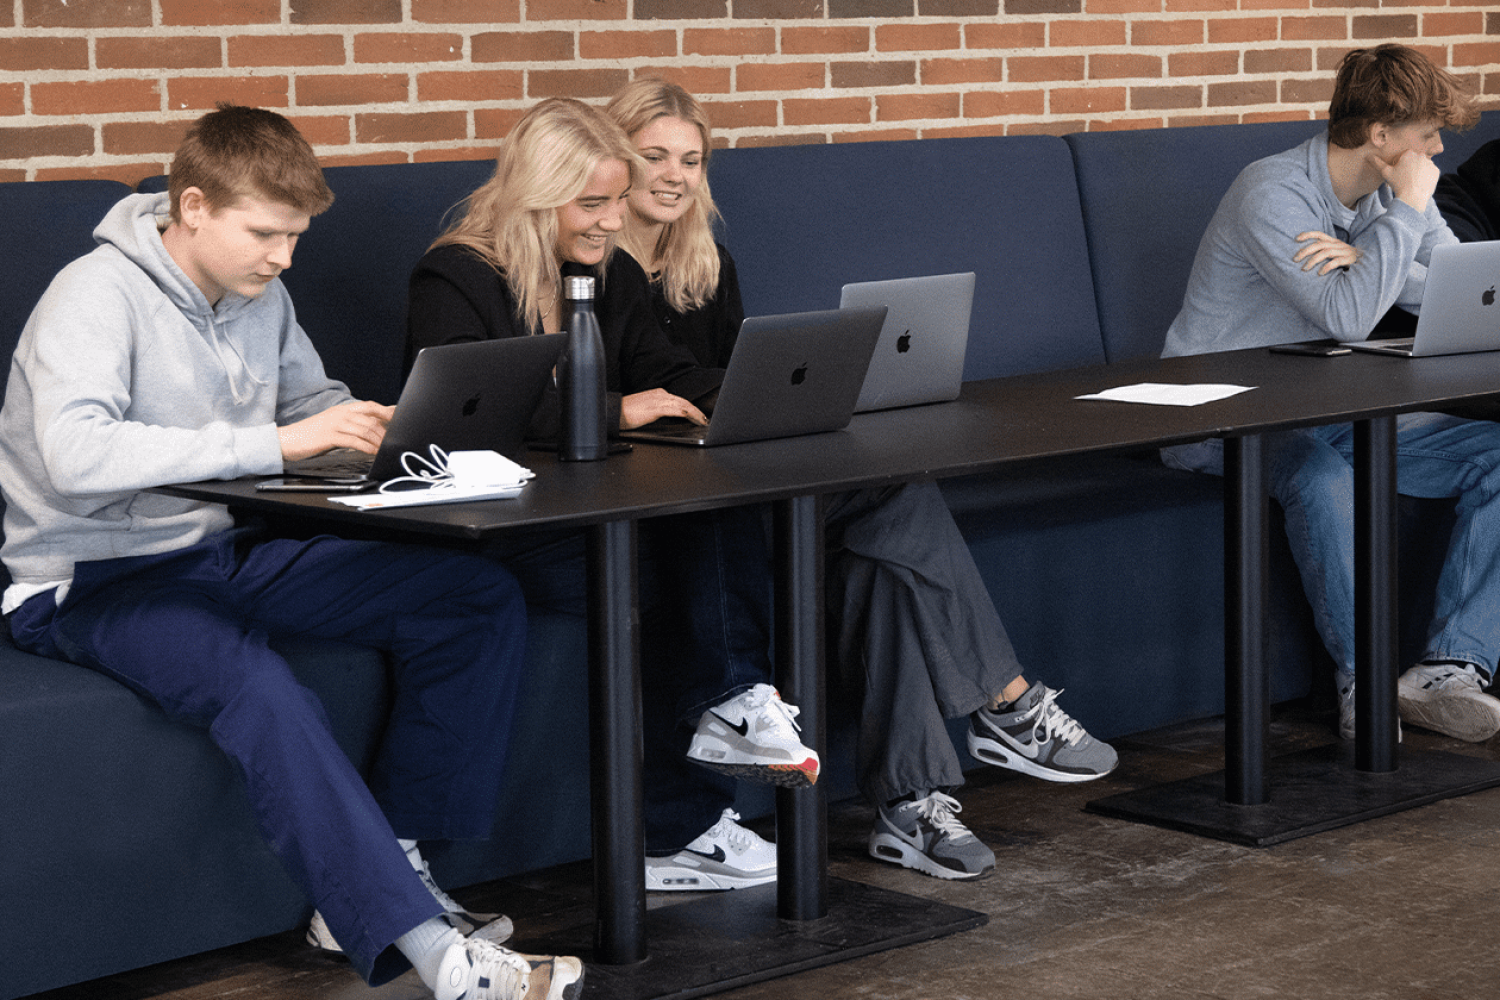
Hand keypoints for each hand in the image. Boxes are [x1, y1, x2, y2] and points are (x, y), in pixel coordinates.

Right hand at [277, 400, 394, 460]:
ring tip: (385, 449)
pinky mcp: (329, 436)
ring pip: (365, 429)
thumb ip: (352, 425)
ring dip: (378, 441)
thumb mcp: (333, 425)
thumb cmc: (310, 435)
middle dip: (386, 429)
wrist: (286, 440)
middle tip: (394, 439)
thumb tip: (372, 429)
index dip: (386, 410)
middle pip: (371, 417)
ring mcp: (335, 423)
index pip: (369, 406)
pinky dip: (366, 447)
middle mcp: (340, 413)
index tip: (399, 414)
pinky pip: (353, 440)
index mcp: (342, 409)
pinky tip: (372, 452)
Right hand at [619, 389, 706, 430]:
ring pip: (683, 405)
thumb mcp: (647, 410)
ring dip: (695, 413)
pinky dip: (686, 413)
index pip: (679, 400)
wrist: (615, 412)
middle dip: (696, 411)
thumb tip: (669, 417)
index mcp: (658, 393)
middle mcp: (660, 394)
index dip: (691, 408)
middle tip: (705, 419)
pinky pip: (675, 410)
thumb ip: (658, 411)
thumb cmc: (627, 413)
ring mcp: (658, 400)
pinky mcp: (655, 408)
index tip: (698, 415)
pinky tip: (692, 417)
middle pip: (684, 402)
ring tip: (702, 420)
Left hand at [1294, 231, 1361, 274]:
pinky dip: (1326, 267)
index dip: (1308, 234)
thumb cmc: (1347, 260)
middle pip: (1319, 244)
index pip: (1319, 234)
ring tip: (1304, 269)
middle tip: (1295, 259)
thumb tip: (1305, 257)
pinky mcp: (1350, 260)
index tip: (1296, 239)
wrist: (1368, 263)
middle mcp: (1338, 244)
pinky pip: (1336, 262)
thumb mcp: (1335, 253)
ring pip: (1326, 252)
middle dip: (1305, 251)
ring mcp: (1345, 251)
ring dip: (1313, 260)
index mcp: (1334, 242)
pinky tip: (1320, 273)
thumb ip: (1324, 252)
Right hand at [1368, 148, 1438, 212]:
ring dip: (1418, 171)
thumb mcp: (1386, 173)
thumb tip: (1368, 156)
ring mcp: (1430, 163)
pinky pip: (1430, 172)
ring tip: (1412, 182)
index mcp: (1409, 153)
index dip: (1399, 164)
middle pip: (1414, 160)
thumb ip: (1378, 163)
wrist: (1413, 197)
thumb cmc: (1398, 184)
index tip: (1397, 172)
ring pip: (1422, 166)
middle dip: (1410, 166)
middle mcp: (1422, 155)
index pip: (1404, 156)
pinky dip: (1426, 177)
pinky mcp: (1436, 171)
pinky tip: (1419, 184)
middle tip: (1404, 178)